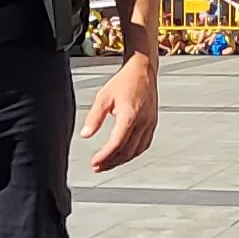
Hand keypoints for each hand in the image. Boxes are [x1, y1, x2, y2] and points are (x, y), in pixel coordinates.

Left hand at [82, 52, 159, 172]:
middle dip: (111, 162)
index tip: (94, 163)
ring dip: (122, 160)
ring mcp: (150, 124)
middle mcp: (143, 122)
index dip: (105, 156)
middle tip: (98, 167)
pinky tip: (124, 155)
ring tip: (108, 164)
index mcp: (130, 116)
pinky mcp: (153, 123)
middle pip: (127, 151)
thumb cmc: (125, 81)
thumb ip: (94, 117)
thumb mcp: (104, 97)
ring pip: (137, 151)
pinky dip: (133, 153)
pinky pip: (144, 144)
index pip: (117, 143)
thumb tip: (85, 135)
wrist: (143, 70)